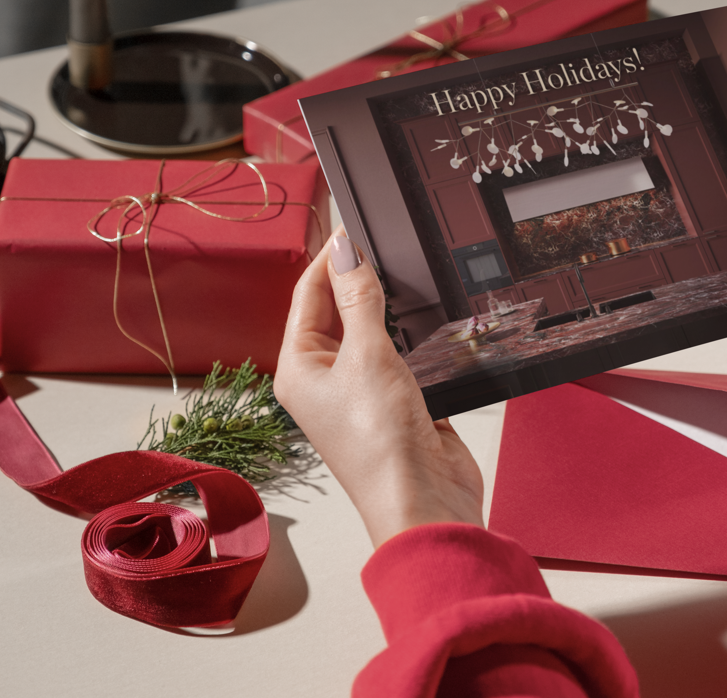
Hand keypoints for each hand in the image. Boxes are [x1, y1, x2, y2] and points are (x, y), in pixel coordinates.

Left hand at [274, 229, 484, 547]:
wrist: (425, 502)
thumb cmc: (382, 446)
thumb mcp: (368, 355)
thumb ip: (360, 299)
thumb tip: (347, 251)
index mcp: (299, 369)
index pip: (308, 296)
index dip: (330, 257)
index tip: (353, 225)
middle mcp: (325, 381)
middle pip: (337, 311)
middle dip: (359, 278)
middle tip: (383, 243)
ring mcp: (362, 392)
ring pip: (372, 331)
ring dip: (388, 308)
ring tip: (405, 275)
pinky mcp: (398, 402)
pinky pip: (401, 354)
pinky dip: (413, 336)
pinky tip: (427, 318)